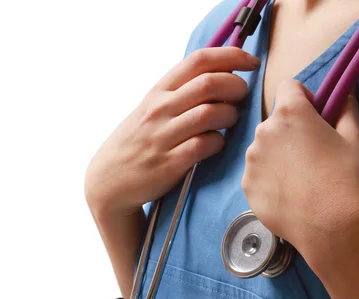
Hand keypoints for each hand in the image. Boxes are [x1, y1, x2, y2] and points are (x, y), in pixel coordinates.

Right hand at [85, 47, 260, 216]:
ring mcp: (163, 137)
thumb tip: (220, 77)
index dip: (231, 56)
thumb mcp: (148, 110)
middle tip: (242, 96)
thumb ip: (178, 94)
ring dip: (230, 115)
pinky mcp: (170, 163)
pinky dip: (218, 143)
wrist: (108, 182)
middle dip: (237, 86)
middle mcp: (159, 110)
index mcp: (157, 92)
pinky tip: (215, 144)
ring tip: (230, 121)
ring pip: (211, 113)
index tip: (250, 62)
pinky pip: (206, 145)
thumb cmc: (136, 143)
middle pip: (210, 83)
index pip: (198, 60)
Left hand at [242, 80, 358, 258]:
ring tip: (300, 179)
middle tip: (311, 154)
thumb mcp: (354, 137)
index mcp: (290, 113)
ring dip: (276, 155)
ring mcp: (251, 159)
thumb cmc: (346, 178)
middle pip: (275, 121)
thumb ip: (346, 108)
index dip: (303, 98)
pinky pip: (256, 173)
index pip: (288, 87)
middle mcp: (263, 131)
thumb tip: (344, 91)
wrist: (329, 225)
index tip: (314, 116)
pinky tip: (288, 194)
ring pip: (263, 148)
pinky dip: (268, 179)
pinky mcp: (246, 184)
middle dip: (289, 130)